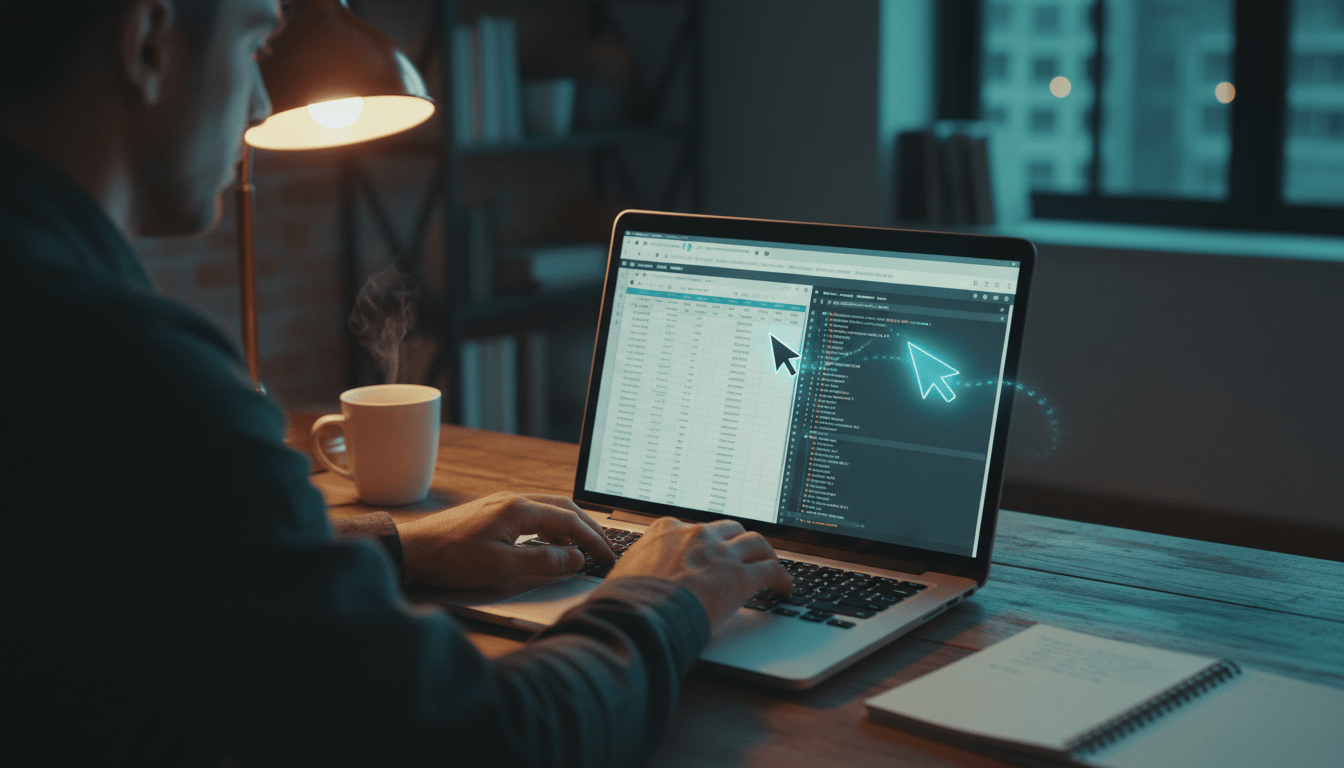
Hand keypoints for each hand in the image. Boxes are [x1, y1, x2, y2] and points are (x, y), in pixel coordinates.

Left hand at [397, 492, 614, 588]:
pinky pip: (533, 514)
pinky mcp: (492, 511)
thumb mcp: (502, 567)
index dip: (594, 541)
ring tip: (582, 550)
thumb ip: (544, 562)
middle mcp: (514, 499)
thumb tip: (576, 558)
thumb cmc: (452, 559)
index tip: (608, 558)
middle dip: (588, 529)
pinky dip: (550, 528)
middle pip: (564, 508)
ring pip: (548, 509)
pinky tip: (548, 545)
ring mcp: (502, 503)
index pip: (571, 522)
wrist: (412, 549)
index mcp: (520, 509)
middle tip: (605, 549)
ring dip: (570, 527)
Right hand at [607, 517, 792, 627]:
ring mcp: (720, 553)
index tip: (710, 550)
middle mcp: (696, 534)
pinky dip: (782, 578)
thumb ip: (639, 567)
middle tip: (744, 555)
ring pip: (756, 542)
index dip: (706, 541)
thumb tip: (633, 580)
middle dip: (738, 541)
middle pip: (730, 529)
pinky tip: (785, 588)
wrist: (639, 616)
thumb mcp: (626, 572)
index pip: (695, 528)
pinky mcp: (739, 577)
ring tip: (770, 565)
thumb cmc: (626, 601)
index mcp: (667, 529)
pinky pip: (771, 571)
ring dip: (765, 553)